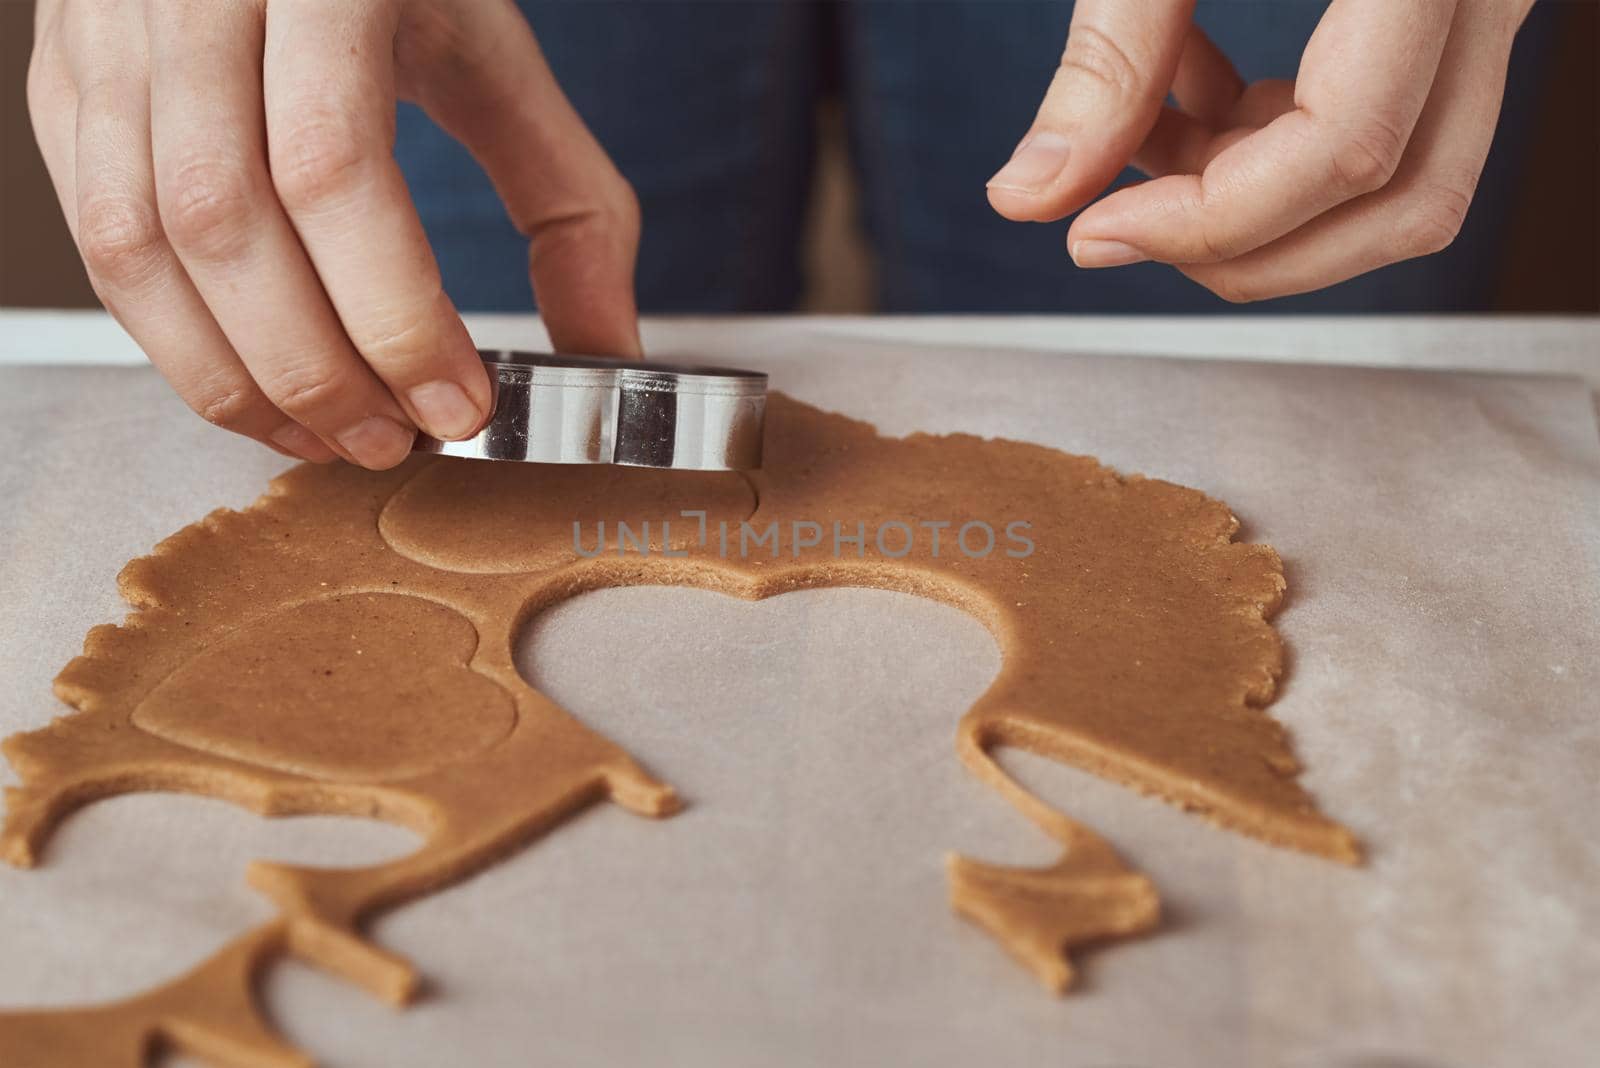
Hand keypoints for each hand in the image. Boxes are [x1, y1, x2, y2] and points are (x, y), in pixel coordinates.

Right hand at [28, 0, 639, 466]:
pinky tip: (253, 380)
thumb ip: (566, 200)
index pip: (332, 171)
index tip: (456, 403)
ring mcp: (107, 36)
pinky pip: (95, 235)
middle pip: (223, 224)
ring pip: (135, 245)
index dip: (392, 317)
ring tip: (326, 436)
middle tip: (392, 440)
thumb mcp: (495, 57)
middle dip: (315, 372)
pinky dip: (171, 335)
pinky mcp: (63, 79)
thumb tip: (606, 346)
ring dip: (233, 377)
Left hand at [986, 0, 1535, 301]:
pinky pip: (1382, 120)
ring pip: (1401, 177)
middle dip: (1247, 246)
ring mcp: (1483, 2)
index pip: (1347, 153)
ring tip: (1131, 142)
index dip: (1207, 219)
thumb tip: (1026, 197)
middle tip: (1120, 230)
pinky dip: (1266, 139)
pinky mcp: (1443, 9)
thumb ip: (1108, 55)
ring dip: (1250, 196)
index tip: (1090, 233)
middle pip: (1402, 201)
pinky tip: (1177, 96)